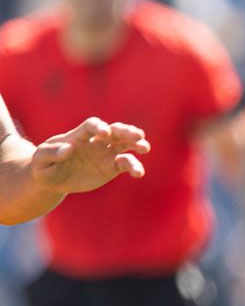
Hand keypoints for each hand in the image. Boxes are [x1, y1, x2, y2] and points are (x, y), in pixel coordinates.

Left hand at [32, 118, 148, 194]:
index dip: (98, 127)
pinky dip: (134, 167)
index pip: (91, 126)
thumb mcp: (40, 159)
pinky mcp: (111, 167)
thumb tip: (67, 149)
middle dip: (126, 131)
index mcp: (78, 136)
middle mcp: (95, 142)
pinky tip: (138, 173)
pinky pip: (125, 164)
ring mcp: (105, 153)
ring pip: (125, 145)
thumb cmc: (44, 165)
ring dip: (136, 144)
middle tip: (137, 135)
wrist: (52, 179)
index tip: (104, 133)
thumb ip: (51, 152)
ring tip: (144, 148)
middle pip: (114, 131)